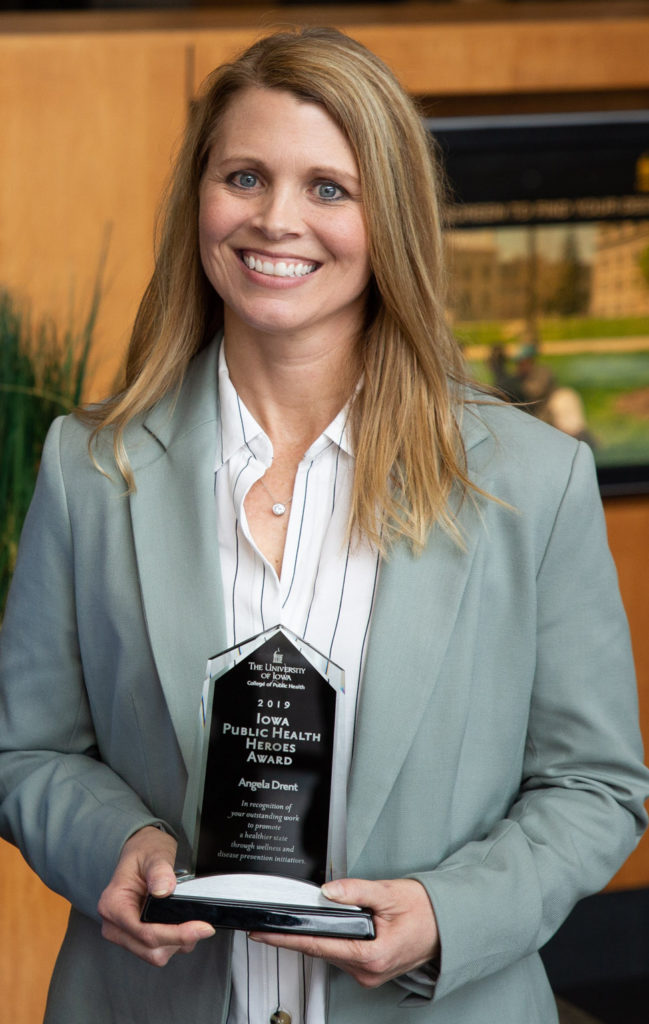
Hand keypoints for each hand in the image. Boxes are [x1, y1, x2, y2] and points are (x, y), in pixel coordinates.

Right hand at [97, 825, 214, 965]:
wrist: (142, 852)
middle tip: (202, 924)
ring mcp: (125, 934)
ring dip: (177, 943)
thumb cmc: (144, 852)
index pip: (145, 932)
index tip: (202, 927)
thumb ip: (159, 870)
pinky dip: (174, 943)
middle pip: (151, 949)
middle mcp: (114, 925)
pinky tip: (181, 924)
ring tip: (189, 921)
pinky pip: (158, 951)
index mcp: (113, 905)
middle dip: (179, 940)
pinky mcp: (136, 939)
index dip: (177, 934)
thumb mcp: (154, 854)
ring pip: (155, 955)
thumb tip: (164, 890)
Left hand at [250, 877, 438, 987]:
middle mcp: (368, 972)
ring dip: (319, 936)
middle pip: (321, 950)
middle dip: (299, 933)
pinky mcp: (371, 971)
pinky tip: (331, 929)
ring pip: (331, 954)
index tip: (265, 934)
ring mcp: (370, 974)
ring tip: (307, 918)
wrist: (449, 925)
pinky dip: (333, 941)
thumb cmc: (426, 912)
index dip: (288, 938)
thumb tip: (328, 891)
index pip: (318, 945)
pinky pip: (343, 956)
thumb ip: (355, 891)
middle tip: (274, 922)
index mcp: (371, 955)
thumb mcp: (389, 893)